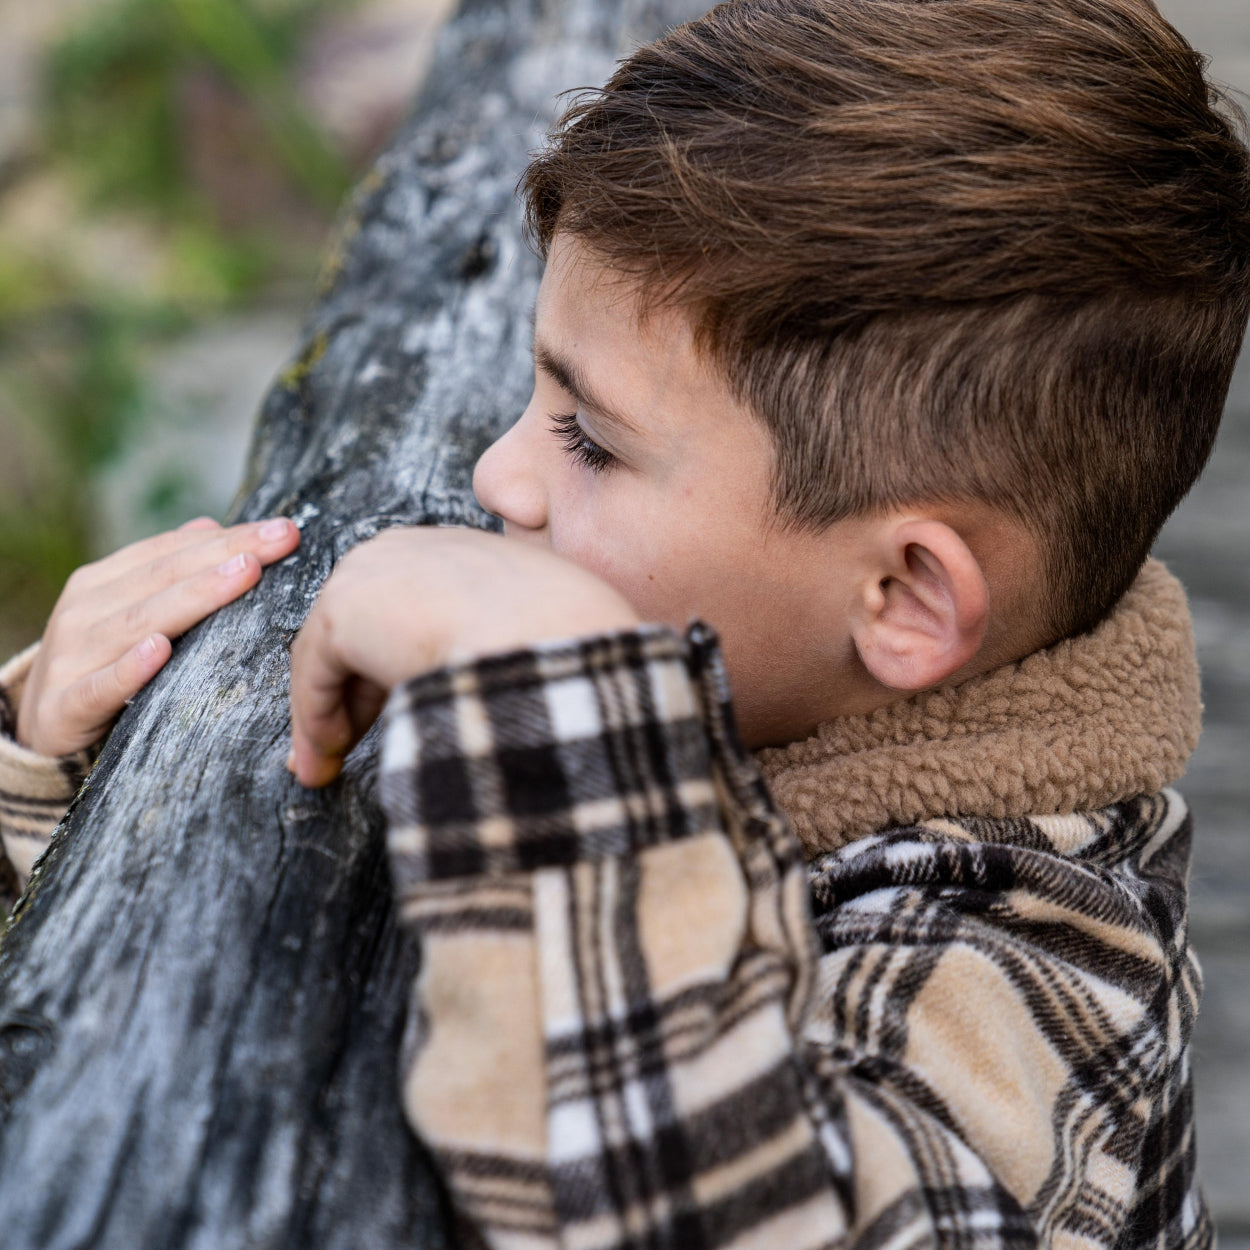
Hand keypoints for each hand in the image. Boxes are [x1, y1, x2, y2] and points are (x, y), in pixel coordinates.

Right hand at [17, 517, 300, 757]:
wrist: (42, 727)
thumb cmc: (102, 663)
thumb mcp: (131, 612)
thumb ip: (166, 571)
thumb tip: (209, 527)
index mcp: (103, 582)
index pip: (172, 552)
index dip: (229, 538)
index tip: (284, 531)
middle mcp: (83, 611)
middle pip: (163, 578)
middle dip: (225, 557)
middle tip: (277, 543)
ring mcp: (71, 657)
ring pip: (138, 623)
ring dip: (193, 598)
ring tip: (242, 576)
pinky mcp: (64, 707)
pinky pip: (100, 686)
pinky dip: (129, 668)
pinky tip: (159, 650)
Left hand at [287, 527, 639, 787]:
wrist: (550, 632)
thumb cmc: (566, 636)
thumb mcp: (538, 623)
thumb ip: (501, 636)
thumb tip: (499, 678)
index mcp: (456, 550)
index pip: (410, 606)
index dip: (397, 661)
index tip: (401, 704)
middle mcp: (407, 549)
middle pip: (361, 626)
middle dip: (353, 690)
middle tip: (350, 740)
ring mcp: (371, 574)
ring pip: (333, 654)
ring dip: (327, 714)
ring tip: (325, 767)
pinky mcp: (344, 612)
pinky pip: (317, 676)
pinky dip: (317, 721)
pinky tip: (328, 759)